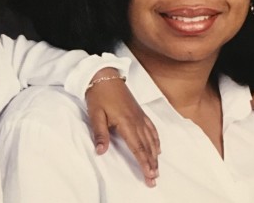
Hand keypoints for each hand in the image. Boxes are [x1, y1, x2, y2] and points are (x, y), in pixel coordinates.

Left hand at [85, 68, 159, 186]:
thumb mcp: (95, 114)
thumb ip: (100, 134)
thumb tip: (100, 152)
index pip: (137, 147)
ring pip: (151, 138)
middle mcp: (136, 120)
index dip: (143, 163)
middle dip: (151, 163)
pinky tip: (158, 148)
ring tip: (157, 168)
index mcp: (126, 122)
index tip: (149, 175)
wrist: (105, 76)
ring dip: (155, 154)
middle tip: (155, 178)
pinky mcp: (139, 111)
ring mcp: (139, 115)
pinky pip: (152, 128)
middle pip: (146, 146)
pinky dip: (156, 139)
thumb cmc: (99, 95)